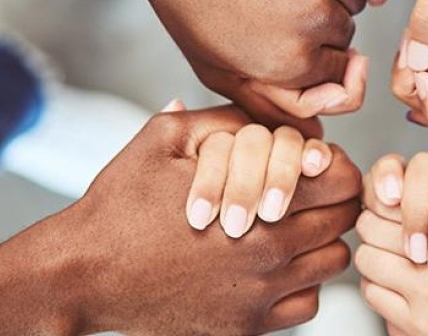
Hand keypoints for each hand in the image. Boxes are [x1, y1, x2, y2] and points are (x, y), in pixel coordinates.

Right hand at [0, 103, 362, 334]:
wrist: (83, 274)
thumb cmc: (120, 205)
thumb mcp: (162, 140)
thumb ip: (220, 119)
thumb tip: (265, 114)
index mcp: (261, 202)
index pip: (343, 181)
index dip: (336, 166)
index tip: (317, 164)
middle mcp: (271, 254)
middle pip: (344, 221)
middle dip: (331, 200)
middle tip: (308, 192)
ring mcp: (262, 296)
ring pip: (332, 263)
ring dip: (321, 241)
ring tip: (293, 227)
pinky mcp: (246, 327)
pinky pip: (307, 305)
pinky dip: (302, 285)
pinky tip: (274, 267)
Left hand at [82, 0, 394, 130]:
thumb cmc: (189, 0)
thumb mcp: (219, 72)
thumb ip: (273, 107)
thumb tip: (318, 134)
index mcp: (292, 60)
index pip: (340, 74)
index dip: (313, 59)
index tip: (286, 41)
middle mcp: (314, 18)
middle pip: (345, 34)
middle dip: (318, 26)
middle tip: (273, 6)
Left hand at [356, 156, 427, 334]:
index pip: (407, 192)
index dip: (399, 188)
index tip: (401, 194)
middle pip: (375, 222)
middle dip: (382, 217)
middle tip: (393, 219)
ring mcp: (425, 294)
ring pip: (369, 257)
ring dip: (378, 250)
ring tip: (395, 250)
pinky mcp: (418, 326)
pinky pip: (373, 294)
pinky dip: (378, 283)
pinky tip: (398, 281)